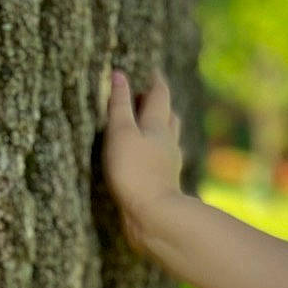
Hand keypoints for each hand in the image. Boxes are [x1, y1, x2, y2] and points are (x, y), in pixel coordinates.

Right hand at [102, 66, 184, 254]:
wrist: (154, 217)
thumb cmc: (135, 172)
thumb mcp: (121, 132)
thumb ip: (119, 105)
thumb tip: (119, 75)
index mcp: (158, 126)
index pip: (160, 96)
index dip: (156, 82)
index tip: (154, 70)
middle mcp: (168, 144)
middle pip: (168, 117)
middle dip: (160, 105)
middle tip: (151, 95)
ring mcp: (168, 167)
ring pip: (168, 140)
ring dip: (162, 130)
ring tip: (151, 126)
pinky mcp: (164, 186)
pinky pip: (162, 162)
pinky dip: (157, 154)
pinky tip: (151, 161)